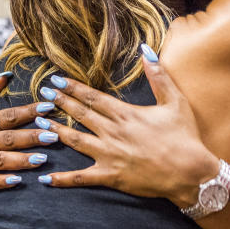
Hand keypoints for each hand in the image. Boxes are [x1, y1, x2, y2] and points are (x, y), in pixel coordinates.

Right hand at [0, 73, 56, 205]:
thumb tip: (5, 75)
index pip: (6, 115)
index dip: (27, 111)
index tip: (48, 106)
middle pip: (7, 138)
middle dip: (30, 137)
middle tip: (53, 135)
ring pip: (0, 160)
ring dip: (21, 160)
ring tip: (42, 159)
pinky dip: (2, 182)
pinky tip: (18, 181)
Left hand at [28, 49, 219, 207]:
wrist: (190, 172)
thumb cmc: (185, 136)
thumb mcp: (175, 101)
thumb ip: (158, 75)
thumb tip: (146, 49)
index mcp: (125, 113)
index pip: (92, 97)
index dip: (72, 87)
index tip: (56, 80)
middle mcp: (113, 132)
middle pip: (80, 114)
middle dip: (60, 102)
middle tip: (43, 94)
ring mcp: (109, 154)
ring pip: (75, 140)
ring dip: (55, 130)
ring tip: (38, 122)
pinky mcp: (110, 176)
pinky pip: (81, 177)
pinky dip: (62, 179)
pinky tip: (45, 179)